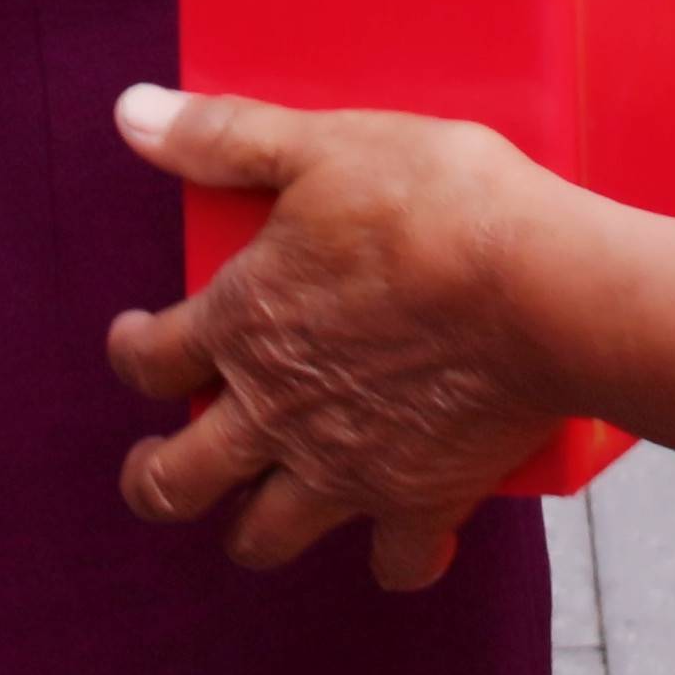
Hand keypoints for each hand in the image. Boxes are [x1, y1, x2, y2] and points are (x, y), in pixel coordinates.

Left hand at [108, 90, 567, 586]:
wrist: (543, 288)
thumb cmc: (437, 206)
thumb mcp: (325, 145)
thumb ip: (225, 135)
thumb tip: (131, 112)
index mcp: (244, 325)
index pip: (152, 361)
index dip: (131, 354)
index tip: (134, 341)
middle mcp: (275, 411)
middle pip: (178, 479)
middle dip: (154, 477)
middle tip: (158, 462)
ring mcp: (342, 468)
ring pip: (262, 536)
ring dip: (250, 529)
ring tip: (253, 513)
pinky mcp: (419, 500)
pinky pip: (396, 561)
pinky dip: (396, 560)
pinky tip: (401, 546)